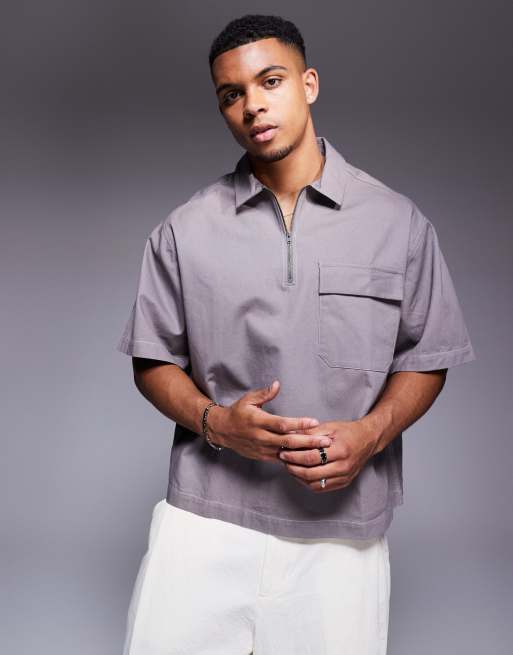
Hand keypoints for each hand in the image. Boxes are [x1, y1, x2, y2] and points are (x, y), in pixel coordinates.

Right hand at [207, 380, 333, 460]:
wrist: (223, 431)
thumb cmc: (238, 413)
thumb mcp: (248, 399)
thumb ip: (264, 394)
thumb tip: (277, 385)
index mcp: (259, 421)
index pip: (282, 423)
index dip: (299, 423)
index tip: (314, 422)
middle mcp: (261, 436)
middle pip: (289, 441)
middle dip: (309, 442)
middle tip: (326, 442)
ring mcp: (262, 449)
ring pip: (287, 453)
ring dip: (305, 453)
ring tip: (322, 452)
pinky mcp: (263, 456)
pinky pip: (282, 460)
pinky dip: (295, 460)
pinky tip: (309, 459)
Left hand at [278, 419, 379, 491]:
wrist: (368, 439)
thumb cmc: (348, 431)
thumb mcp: (329, 427)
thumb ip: (310, 432)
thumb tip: (290, 435)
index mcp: (340, 450)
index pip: (312, 457)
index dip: (294, 456)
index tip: (283, 452)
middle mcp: (343, 467)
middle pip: (311, 473)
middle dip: (293, 468)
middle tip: (283, 460)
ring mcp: (344, 477)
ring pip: (315, 484)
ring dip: (298, 477)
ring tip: (289, 467)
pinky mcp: (344, 483)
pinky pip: (321, 488)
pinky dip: (308, 483)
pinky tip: (300, 474)